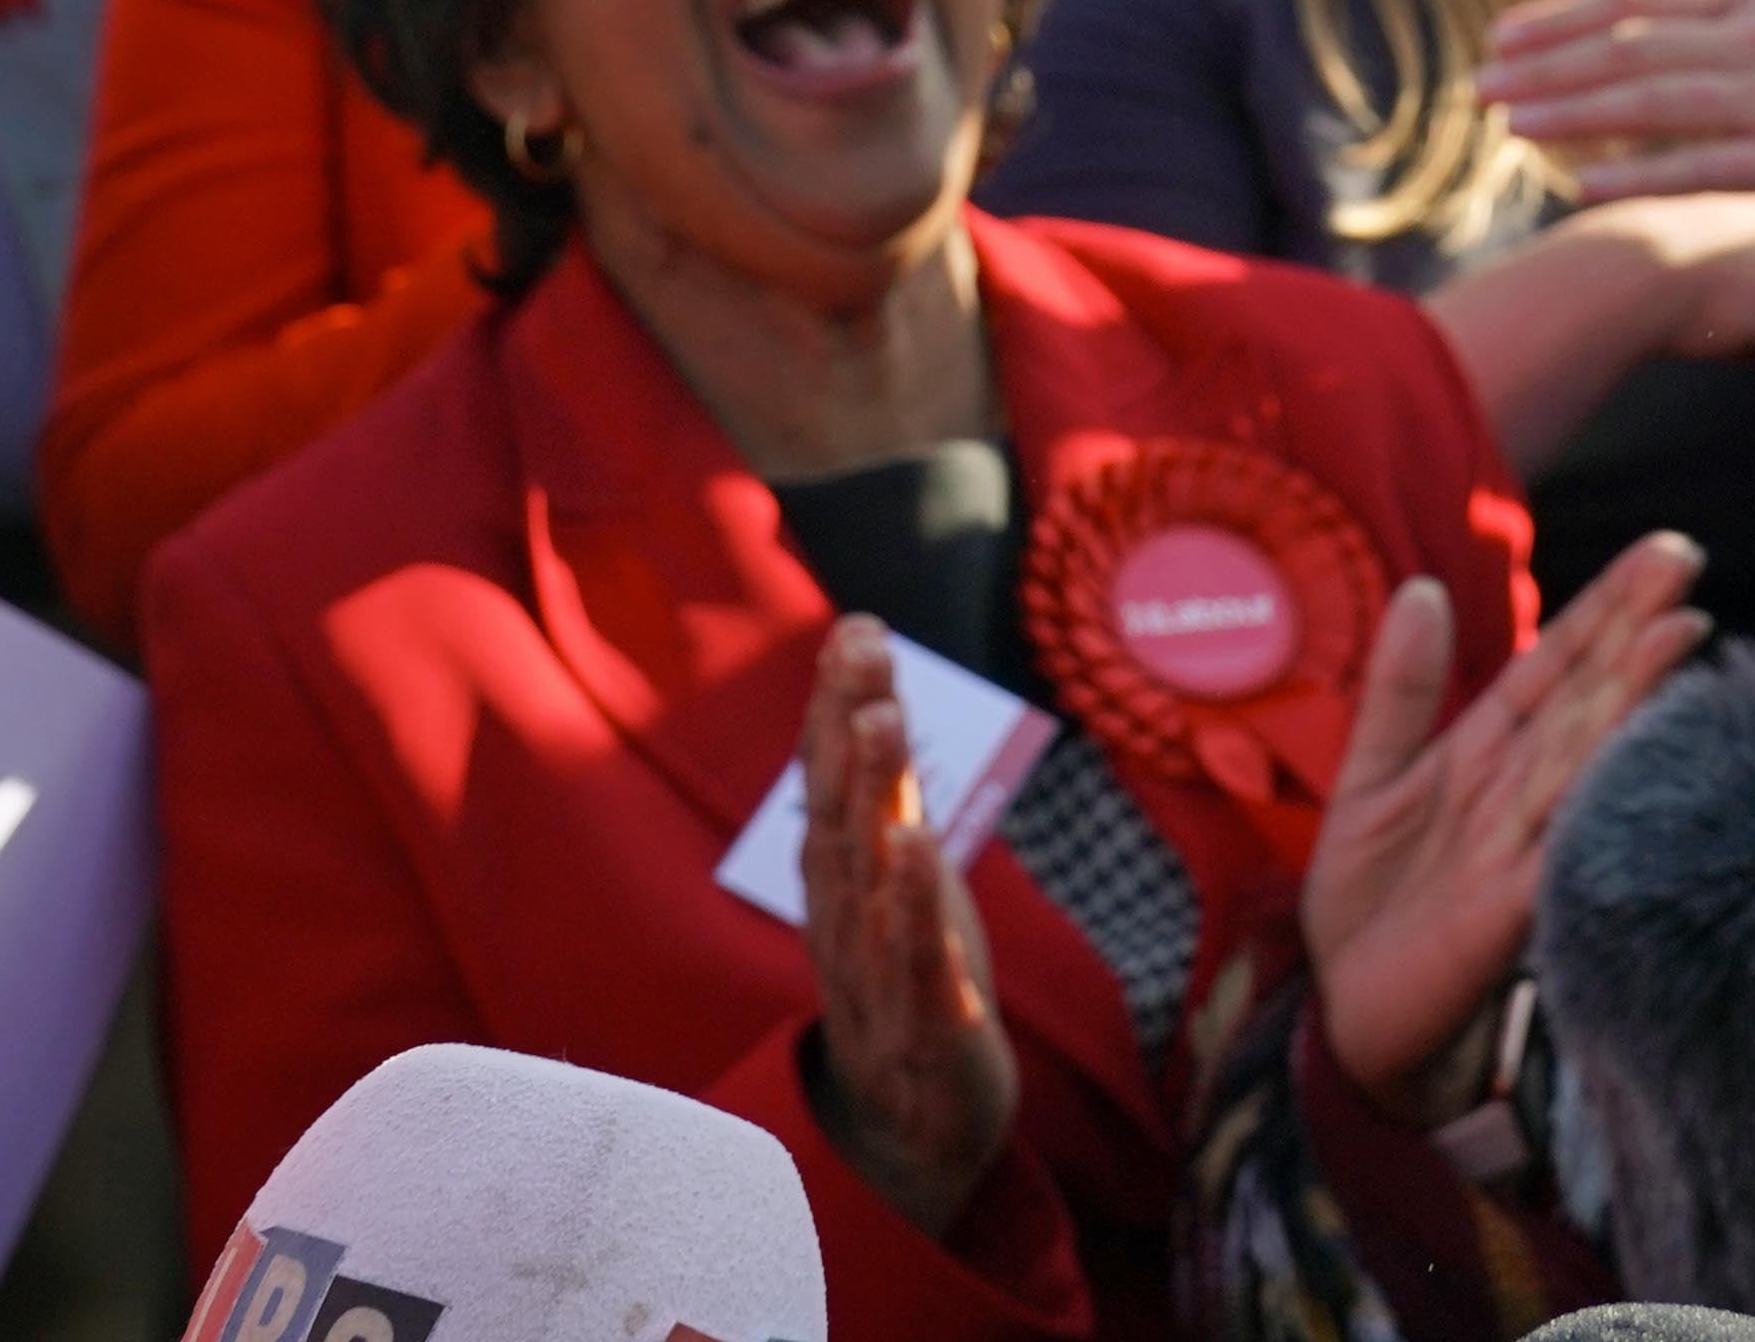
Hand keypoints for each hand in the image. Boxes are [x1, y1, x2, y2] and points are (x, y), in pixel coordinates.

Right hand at [795, 615, 1016, 1241]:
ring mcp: (877, 974)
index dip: (837, 704)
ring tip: (881, 722)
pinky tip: (915, 849)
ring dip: (872, 795)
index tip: (857, 625)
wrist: (919, 1129)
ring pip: (869, 876)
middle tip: (866, 649)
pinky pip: (914, 961)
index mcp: (837, 883)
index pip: (830, 782)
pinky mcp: (925, 1026)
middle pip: (842, 815)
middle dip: (850, 726)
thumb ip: (879, 787)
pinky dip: (911, 904)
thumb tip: (864, 684)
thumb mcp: (895, 878)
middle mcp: (844, 920)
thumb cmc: (909, 981)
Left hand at [1302, 535, 1707, 1116]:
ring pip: (1582, 757)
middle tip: (1687, 559)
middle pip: (1584, 695)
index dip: (1606, 607)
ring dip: (1629, 697)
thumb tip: (1421, 585)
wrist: (1342, 1015)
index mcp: (1488, 752)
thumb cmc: (1370, 902)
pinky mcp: (1505, 912)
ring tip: (1679, 631)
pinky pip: (1558, 850)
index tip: (1664, 550)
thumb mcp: (1371, 775)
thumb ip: (1401, 687)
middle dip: (1634, 628)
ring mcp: (1520, 848)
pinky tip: (1636, 756)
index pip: (1556, 664)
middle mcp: (1518, 791)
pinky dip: (1595, 805)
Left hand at [1481, 0, 1754, 248]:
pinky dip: (1634, 174)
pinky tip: (1578, 184)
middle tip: (1480, 84)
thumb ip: (1728, 8)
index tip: (1505, 36)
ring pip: (1649, 104)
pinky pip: (1696, 169)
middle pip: (1628, 46)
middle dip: (1545, 65)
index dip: (1563, 18)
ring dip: (1570, 114)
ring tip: (1509, 125)